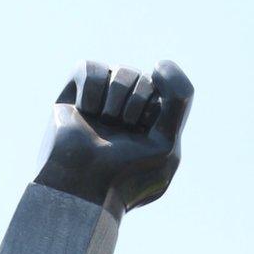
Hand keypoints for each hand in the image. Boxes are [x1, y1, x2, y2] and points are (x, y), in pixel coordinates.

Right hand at [36, 60, 192, 218]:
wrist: (82, 189)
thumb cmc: (126, 175)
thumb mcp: (167, 144)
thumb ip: (179, 100)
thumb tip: (158, 64)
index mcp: (150, 124)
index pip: (164, 89)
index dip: (153, 108)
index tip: (143, 135)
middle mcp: (126, 111)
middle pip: (141, 79)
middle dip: (133, 105)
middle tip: (119, 135)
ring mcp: (100, 102)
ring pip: (119, 71)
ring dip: (113, 101)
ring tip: (101, 125)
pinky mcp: (73, 96)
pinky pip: (90, 68)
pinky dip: (90, 89)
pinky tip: (83, 112)